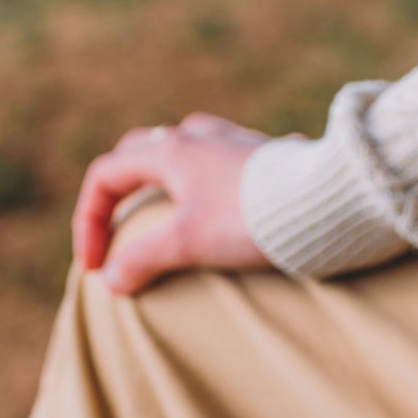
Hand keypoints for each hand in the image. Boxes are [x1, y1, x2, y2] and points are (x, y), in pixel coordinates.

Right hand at [73, 113, 277, 293]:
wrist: (328, 203)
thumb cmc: (253, 220)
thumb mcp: (188, 243)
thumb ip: (143, 260)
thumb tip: (112, 280)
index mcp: (171, 151)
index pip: (106, 175)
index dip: (89, 220)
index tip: (97, 265)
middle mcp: (200, 136)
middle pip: (141, 151)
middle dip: (121, 188)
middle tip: (118, 223)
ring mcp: (238, 143)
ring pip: (188, 148)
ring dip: (169, 175)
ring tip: (171, 206)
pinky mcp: (271, 156)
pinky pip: (232, 159)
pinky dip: (216, 178)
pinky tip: (234, 194)